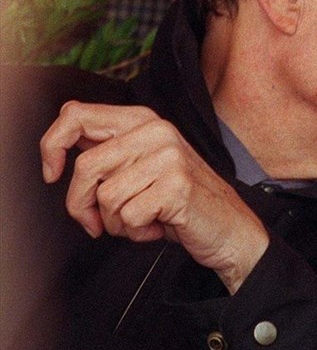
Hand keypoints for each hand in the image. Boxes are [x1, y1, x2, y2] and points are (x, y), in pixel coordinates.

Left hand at [39, 101, 268, 292]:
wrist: (231, 227)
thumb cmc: (183, 200)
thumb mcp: (144, 165)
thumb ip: (109, 151)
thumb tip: (60, 148)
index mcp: (144, 121)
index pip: (76, 115)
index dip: (52, 146)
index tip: (53, 173)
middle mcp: (157, 132)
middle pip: (85, 167)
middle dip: (81, 204)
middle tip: (96, 221)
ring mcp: (169, 158)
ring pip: (106, 197)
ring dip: (117, 222)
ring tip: (143, 220)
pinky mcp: (177, 187)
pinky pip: (129, 217)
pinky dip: (137, 233)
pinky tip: (158, 226)